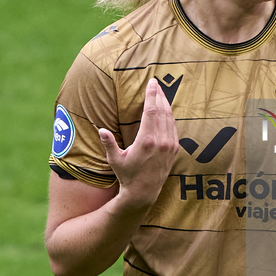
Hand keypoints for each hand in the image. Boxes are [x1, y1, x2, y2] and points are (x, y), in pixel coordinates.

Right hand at [98, 78, 178, 208]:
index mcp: (146, 141)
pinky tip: (166, 110)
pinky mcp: (174, 150)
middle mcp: (161, 142)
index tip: (152, 82)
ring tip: (161, 93)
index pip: (151, 111)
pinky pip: (174, 128)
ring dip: (166, 104)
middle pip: (162, 111)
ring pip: (170, 118)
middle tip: (156, 83)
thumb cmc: (127, 175)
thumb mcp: (115, 160)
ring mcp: (170, 146)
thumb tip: (101, 130)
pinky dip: (170, 116)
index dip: (152, 95)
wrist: (144, 192)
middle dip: (159, 95)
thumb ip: (109, 143)